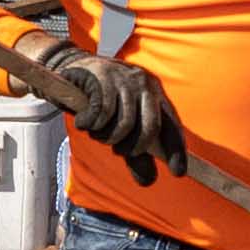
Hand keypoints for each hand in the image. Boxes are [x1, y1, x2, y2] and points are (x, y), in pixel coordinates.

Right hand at [42, 47, 183, 184]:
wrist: (71, 68)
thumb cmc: (100, 100)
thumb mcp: (121, 125)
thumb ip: (135, 152)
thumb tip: (148, 181)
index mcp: (155, 94)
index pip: (172, 125)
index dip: (176, 150)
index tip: (178, 172)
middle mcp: (143, 84)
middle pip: (150, 127)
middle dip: (134, 148)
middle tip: (119, 152)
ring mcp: (124, 78)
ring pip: (124, 123)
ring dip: (107, 137)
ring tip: (97, 133)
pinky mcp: (102, 76)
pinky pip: (102, 113)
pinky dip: (91, 124)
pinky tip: (84, 122)